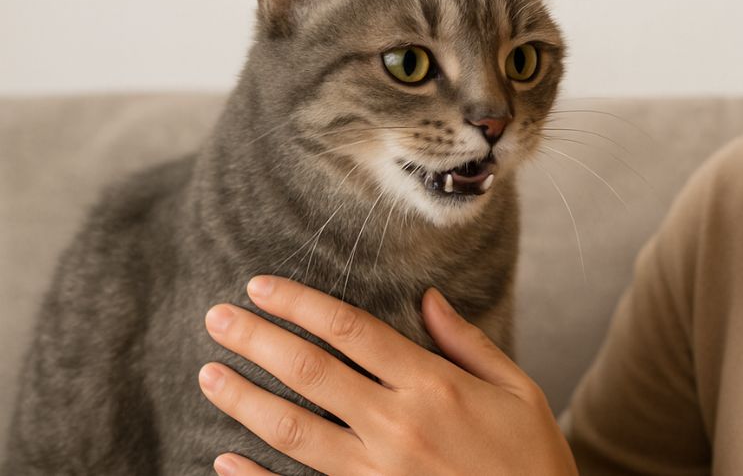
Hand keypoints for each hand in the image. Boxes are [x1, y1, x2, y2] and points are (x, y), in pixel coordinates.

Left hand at [198, 276, 577, 475]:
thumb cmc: (532, 456)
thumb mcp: (517, 389)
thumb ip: (466, 342)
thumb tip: (428, 299)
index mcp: (433, 385)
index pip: (351, 331)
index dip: (301, 304)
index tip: (262, 286)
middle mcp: (397, 425)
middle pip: (311, 373)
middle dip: (257, 340)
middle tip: (217, 317)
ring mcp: (378, 472)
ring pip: (294, 430)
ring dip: (245, 399)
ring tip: (209, 374)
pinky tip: (223, 458)